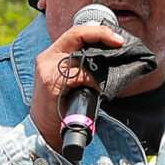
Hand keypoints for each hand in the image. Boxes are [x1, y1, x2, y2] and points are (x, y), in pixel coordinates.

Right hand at [30, 25, 123, 152]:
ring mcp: (47, 69)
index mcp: (52, 55)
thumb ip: (83, 66)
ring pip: (80, 56)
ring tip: (108, 73)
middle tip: (119, 42)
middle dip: (101, 34)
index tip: (117, 39)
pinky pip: (80, 76)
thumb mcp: (71, 81)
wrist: (45, 132)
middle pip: (76, 34)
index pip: (75, 32)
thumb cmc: (62, 107)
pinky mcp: (51, 83)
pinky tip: (97, 90)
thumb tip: (111, 59)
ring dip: (99, 65)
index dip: (98, 32)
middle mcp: (47, 58)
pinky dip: (93, 82)